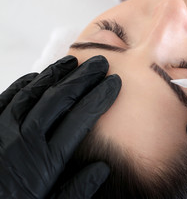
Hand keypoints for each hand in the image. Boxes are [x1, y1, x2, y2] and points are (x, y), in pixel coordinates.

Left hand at [0, 55, 120, 198]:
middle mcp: (25, 139)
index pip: (81, 117)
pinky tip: (39, 76)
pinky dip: (26, 84)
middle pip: (60, 98)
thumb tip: (102, 167)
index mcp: (46, 160)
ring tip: (74, 62)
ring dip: (57, 74)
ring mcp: (4, 129)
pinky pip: (9, 97)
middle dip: (84, 78)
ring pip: (35, 92)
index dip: (100, 97)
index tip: (114, 83)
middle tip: (100, 63)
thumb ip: (77, 190)